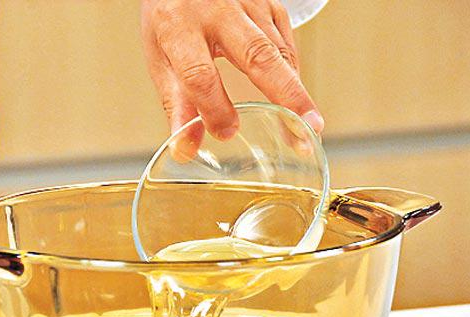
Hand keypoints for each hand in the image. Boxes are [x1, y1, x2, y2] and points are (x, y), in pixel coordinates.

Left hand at [141, 0, 323, 139]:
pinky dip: (292, 77)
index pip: (199, 74)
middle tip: (305, 131)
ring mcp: (249, 5)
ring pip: (279, 52)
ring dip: (296, 94)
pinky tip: (295, 103)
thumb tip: (185, 149)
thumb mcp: (161, 57)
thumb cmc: (173, 15)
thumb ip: (176, 103)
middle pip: (257, 56)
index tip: (226, 133)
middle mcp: (218, 12)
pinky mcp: (271, 5)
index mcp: (179, 27)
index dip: (214, 107)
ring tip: (307, 130)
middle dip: (286, 97)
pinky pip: (286, 46)